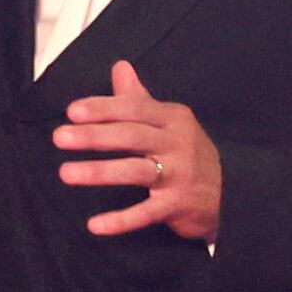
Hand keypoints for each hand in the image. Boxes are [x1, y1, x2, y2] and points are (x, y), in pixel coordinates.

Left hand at [55, 61, 219, 242]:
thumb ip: (139, 98)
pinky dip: (121, 220)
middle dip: (94, 136)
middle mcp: (177, 144)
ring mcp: (179, 175)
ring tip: (66, 173)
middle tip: (60, 137)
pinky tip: (94, 225)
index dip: (104, 108)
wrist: (231, 192)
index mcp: (173, 119)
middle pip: (132, 136)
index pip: (135, 109)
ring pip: (135, 171)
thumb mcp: (169, 121)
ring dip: (100, 172)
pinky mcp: (178, 205)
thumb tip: (119, 66)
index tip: (72, 111)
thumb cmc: (188, 152)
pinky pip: (146, 213)